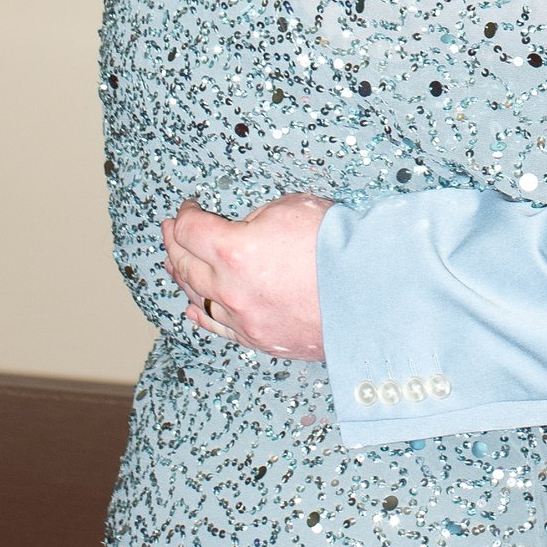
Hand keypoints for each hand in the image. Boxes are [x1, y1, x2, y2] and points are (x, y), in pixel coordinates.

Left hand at [163, 195, 331, 361]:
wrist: (374, 291)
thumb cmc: (338, 245)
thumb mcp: (291, 208)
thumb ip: (256, 218)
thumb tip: (244, 231)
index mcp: (233, 251)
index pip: (190, 230)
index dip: (185, 215)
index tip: (189, 208)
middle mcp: (231, 290)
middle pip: (185, 264)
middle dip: (176, 242)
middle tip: (173, 230)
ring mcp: (244, 319)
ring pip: (197, 297)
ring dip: (182, 277)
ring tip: (174, 263)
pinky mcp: (261, 338)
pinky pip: (219, 327)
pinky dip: (201, 314)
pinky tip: (192, 308)